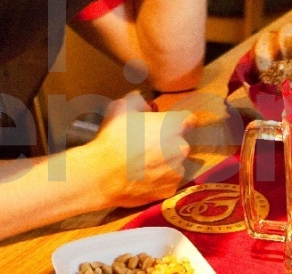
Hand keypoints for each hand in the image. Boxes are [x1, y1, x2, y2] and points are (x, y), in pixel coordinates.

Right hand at [84, 93, 190, 207]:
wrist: (102, 175)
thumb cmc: (113, 138)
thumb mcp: (122, 106)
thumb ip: (140, 101)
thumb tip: (147, 108)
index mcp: (174, 125)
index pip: (188, 119)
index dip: (176, 121)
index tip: (166, 125)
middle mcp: (182, 148)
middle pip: (180, 142)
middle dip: (168, 141)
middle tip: (147, 144)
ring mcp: (177, 171)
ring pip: (175, 162)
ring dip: (165, 161)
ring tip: (142, 163)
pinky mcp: (170, 190)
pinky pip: (168, 180)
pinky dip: (159, 179)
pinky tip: (143, 176)